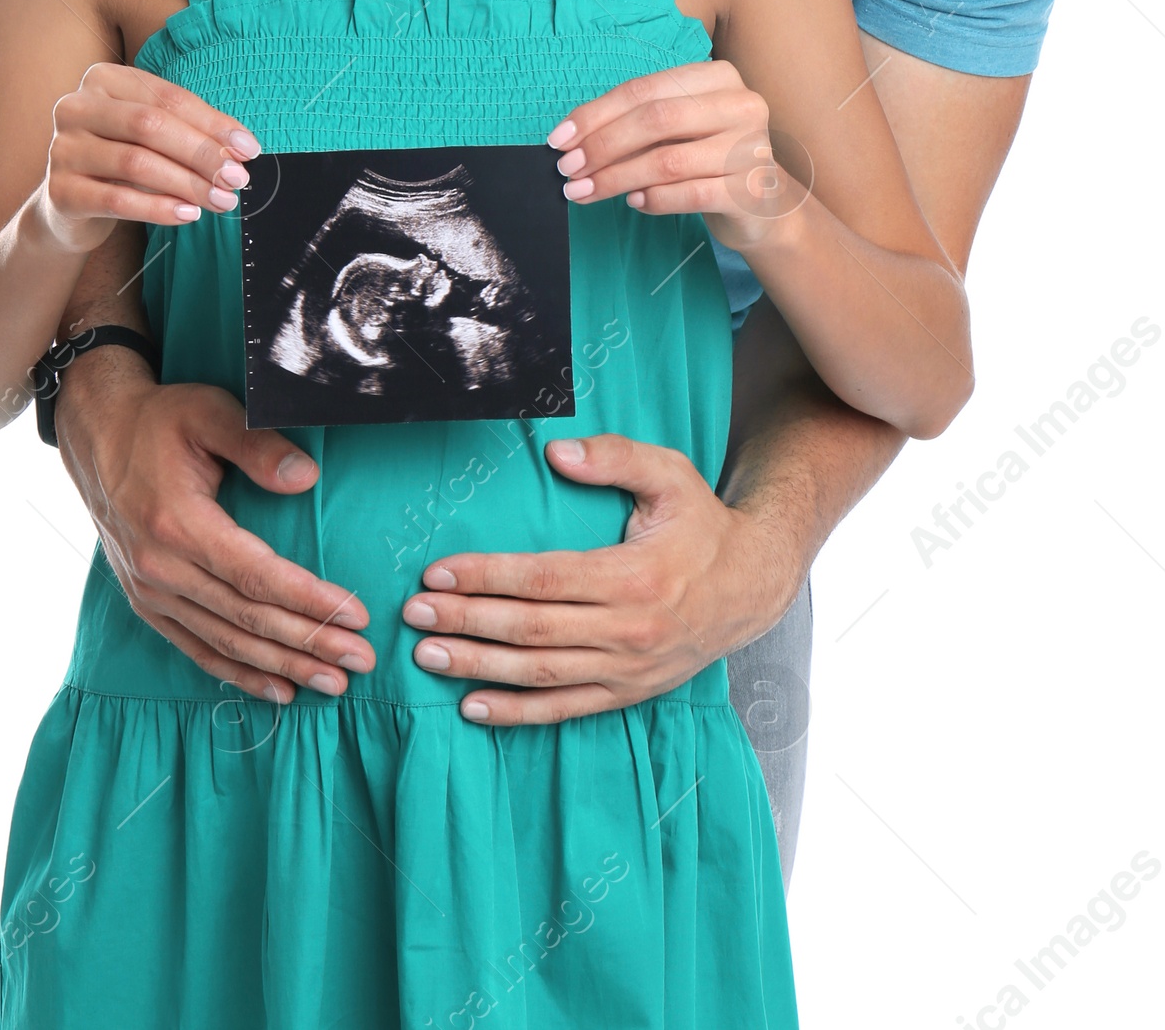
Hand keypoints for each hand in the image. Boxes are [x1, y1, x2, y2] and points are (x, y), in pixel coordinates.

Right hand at [37, 62, 261, 256]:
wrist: (70, 205)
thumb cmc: (121, 161)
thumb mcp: (154, 138)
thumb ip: (193, 133)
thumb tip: (242, 149)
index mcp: (103, 80)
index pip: (167, 98)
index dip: (212, 124)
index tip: (248, 149)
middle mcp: (76, 106)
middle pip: (150, 125)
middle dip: (201, 153)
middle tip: (236, 178)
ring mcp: (62, 148)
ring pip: (136, 162)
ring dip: (187, 184)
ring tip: (220, 201)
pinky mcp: (60, 190)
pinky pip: (117, 199)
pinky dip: (159, 208)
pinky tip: (187, 214)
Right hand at [56, 356, 375, 702]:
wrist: (98, 434)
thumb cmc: (160, 420)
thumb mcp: (209, 412)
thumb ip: (257, 443)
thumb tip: (305, 478)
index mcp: (178, 525)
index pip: (256, 577)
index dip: (309, 600)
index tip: (356, 615)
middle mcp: (160, 569)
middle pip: (247, 619)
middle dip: (309, 643)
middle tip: (361, 660)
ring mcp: (150, 592)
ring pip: (225, 643)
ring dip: (282, 666)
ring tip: (333, 684)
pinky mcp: (146, 601)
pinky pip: (196, 648)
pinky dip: (239, 673)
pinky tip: (278, 689)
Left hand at [397, 432, 797, 724]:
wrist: (752, 587)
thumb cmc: (702, 524)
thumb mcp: (671, 474)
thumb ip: (615, 456)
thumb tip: (557, 452)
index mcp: (633, 576)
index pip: (544, 579)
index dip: (487, 577)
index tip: (437, 572)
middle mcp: (627, 630)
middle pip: (531, 630)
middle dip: (466, 622)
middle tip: (413, 615)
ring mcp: (627, 669)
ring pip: (539, 674)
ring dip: (478, 668)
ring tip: (426, 656)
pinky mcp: (627, 693)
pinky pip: (564, 710)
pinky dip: (516, 713)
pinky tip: (472, 708)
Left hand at [547, 60, 802, 256]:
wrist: (762, 206)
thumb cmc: (707, 158)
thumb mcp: (677, 129)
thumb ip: (635, 124)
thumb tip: (571, 139)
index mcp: (718, 77)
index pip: (644, 90)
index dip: (596, 114)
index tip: (559, 139)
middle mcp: (741, 105)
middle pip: (655, 120)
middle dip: (602, 146)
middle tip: (568, 170)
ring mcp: (751, 148)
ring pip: (668, 160)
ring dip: (616, 178)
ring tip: (585, 192)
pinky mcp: (750, 190)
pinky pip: (689, 194)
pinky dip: (654, 199)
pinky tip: (634, 202)